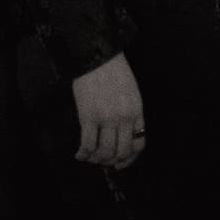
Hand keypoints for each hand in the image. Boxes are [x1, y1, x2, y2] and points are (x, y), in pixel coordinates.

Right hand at [72, 52, 145, 170]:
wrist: (99, 57)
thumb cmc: (115, 72)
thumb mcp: (131, 92)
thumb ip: (130, 113)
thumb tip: (122, 136)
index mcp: (137, 110)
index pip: (139, 143)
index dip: (130, 159)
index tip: (121, 162)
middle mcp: (124, 117)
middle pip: (122, 151)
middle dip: (112, 161)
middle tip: (103, 160)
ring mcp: (107, 118)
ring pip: (105, 152)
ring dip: (97, 159)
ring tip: (91, 156)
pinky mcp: (89, 117)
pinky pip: (88, 145)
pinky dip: (83, 154)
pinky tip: (80, 154)